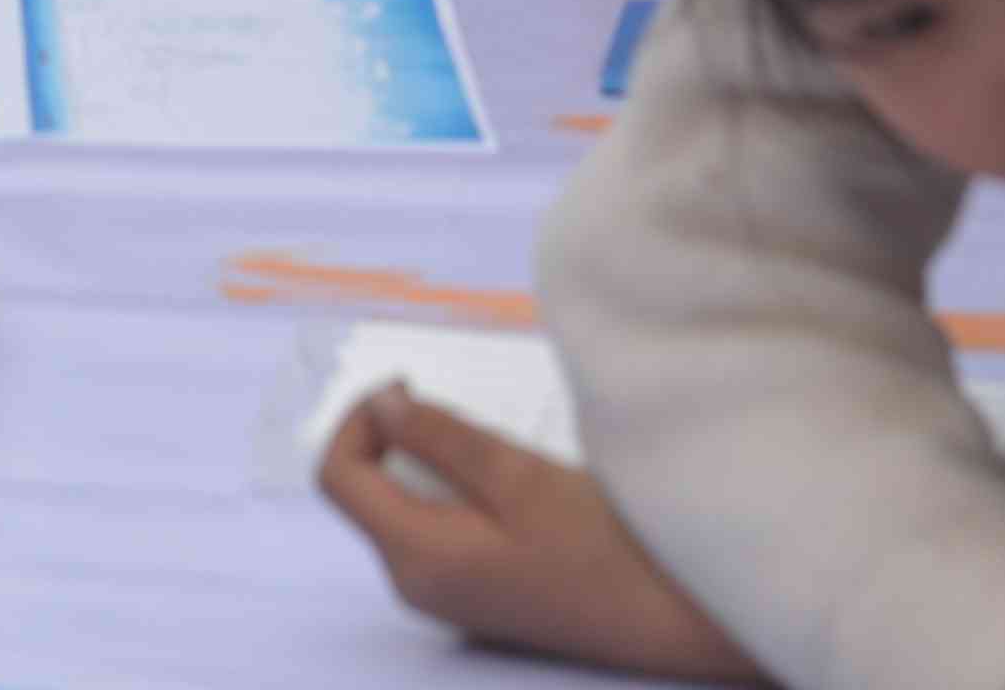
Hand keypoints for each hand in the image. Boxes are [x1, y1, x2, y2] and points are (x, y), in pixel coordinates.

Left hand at [316, 386, 765, 680]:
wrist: (667, 620)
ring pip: (402, 508)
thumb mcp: (519, 477)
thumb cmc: (601, 548)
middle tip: (453, 406)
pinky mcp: (474, 593)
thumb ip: (442, 439)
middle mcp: (415, 584)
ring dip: (428, 464)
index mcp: (416, 556)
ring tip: (491, 447)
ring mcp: (444, 596)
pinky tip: (505, 484)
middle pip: (367, 491)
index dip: (356, 418)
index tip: (406, 383)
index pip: (337, 476)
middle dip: (396, 437)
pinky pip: (434, 529)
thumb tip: (381, 403)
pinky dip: (451, 492)